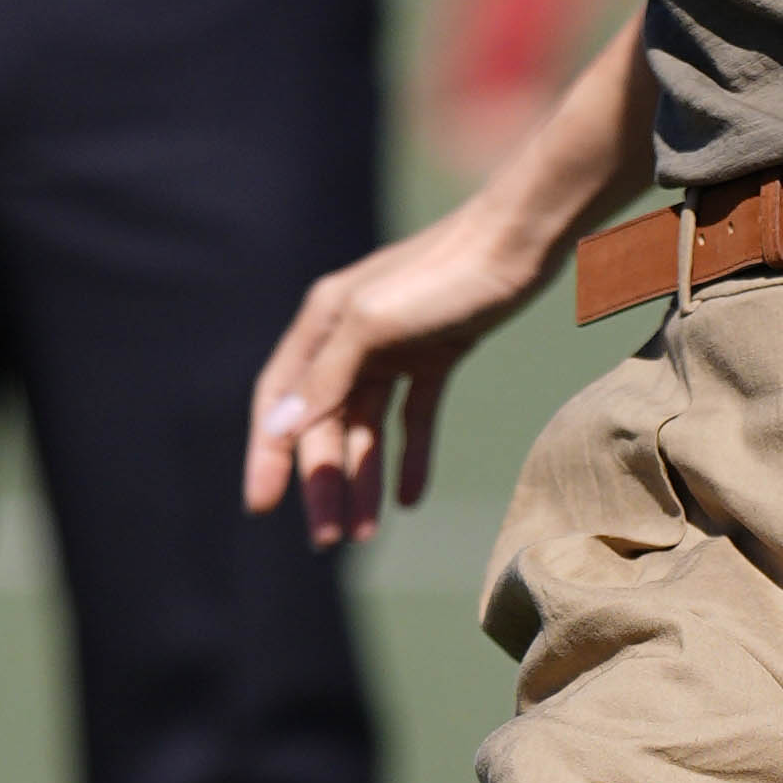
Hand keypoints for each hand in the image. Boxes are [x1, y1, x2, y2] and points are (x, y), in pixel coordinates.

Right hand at [245, 189, 554, 547]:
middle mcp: (350, 337)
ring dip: (364, 478)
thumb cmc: (446, 275)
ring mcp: (394, 347)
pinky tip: (408, 498)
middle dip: (324, 483)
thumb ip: (327, 376)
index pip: (280, 400)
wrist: (523, 241)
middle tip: (329, 541)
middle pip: (325, 423)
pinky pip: (413, 416)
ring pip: (368, 427)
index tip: (260, 506)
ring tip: (366, 533)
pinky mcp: (437, 354)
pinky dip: (410, 455)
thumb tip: (278, 426)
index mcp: (323, 323)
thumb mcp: (376, 325)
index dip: (268, 454)